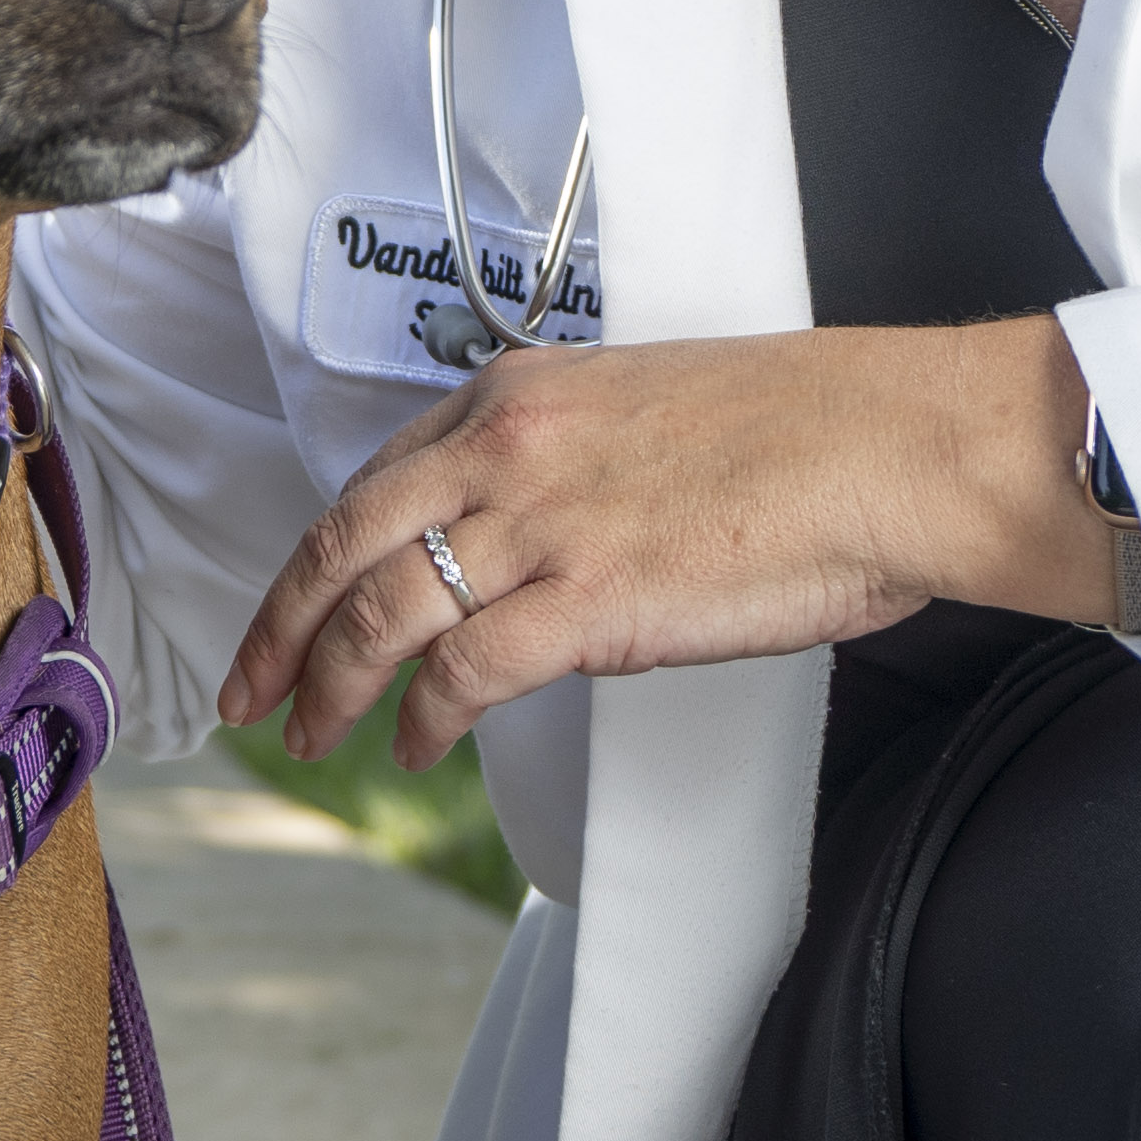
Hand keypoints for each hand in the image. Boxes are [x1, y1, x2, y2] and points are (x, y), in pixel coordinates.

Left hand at [231, 323, 1117, 769]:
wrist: (891, 447)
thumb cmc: (806, 436)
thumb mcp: (648, 417)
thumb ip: (566, 471)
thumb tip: (528, 549)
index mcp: (520, 395)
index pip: (377, 478)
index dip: (319, 554)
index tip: (290, 602)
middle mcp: (508, 446)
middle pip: (342, 543)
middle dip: (279, 627)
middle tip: (250, 689)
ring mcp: (540, 520)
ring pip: (382, 611)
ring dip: (333, 684)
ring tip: (317, 734)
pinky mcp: (584, 596)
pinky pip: (462, 671)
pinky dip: (424, 717)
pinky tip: (417, 745)